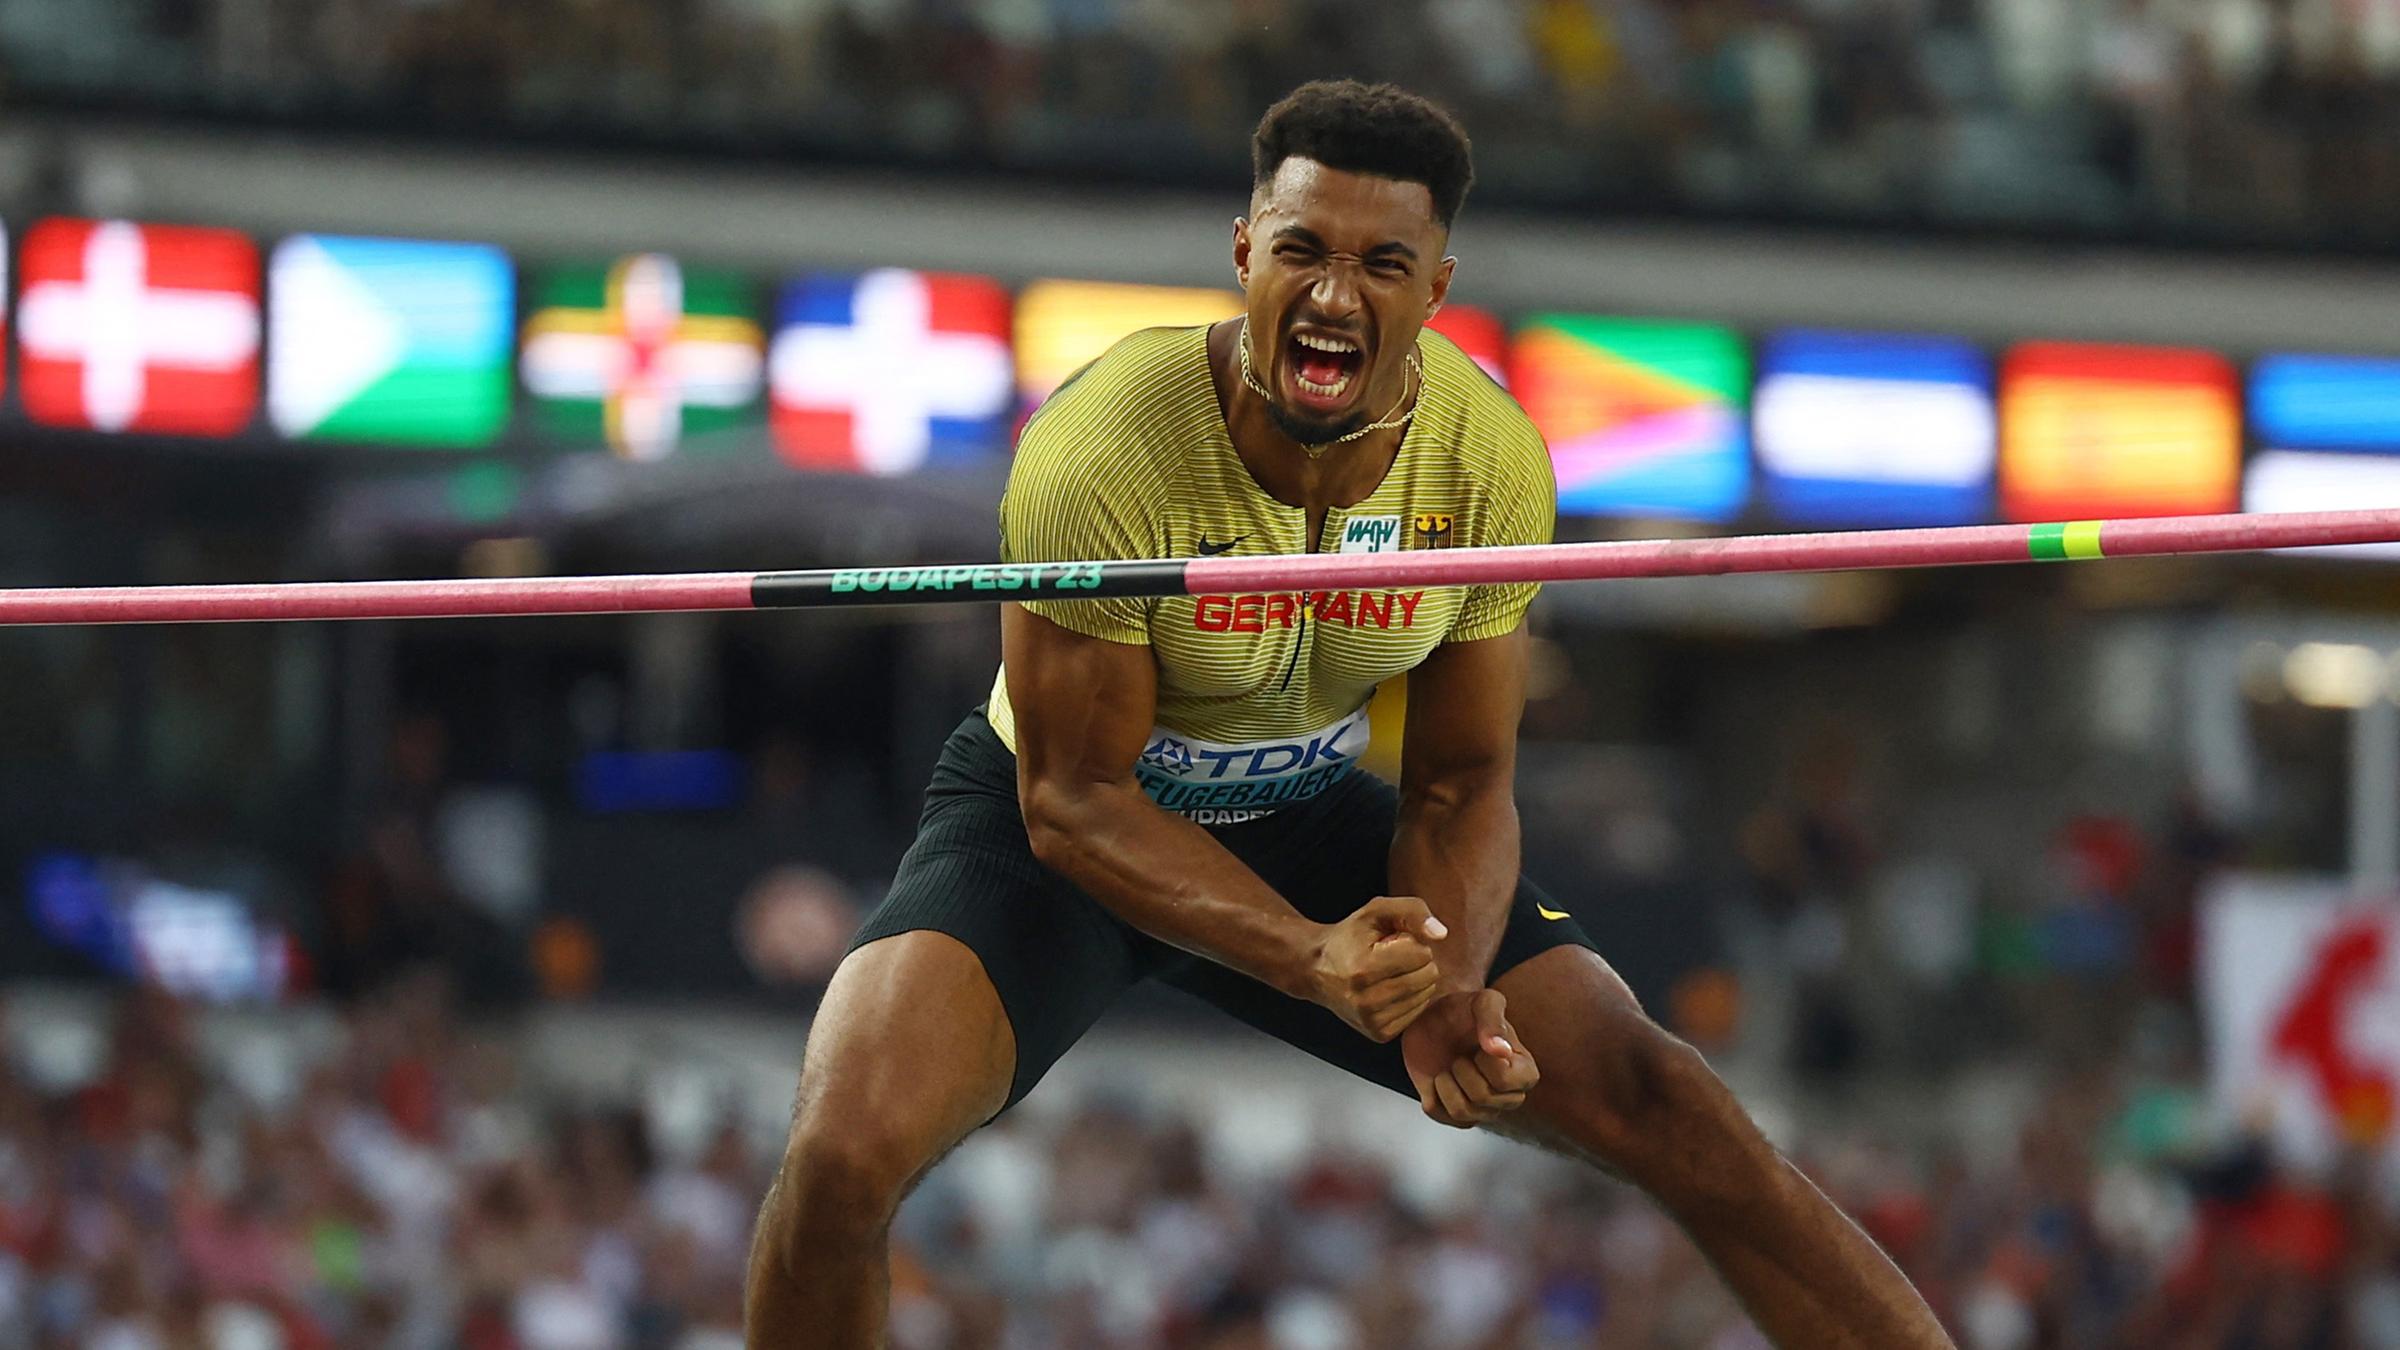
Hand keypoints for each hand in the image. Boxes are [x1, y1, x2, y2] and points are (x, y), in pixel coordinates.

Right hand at [1303, 895, 1447, 1042]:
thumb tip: (1441, 934)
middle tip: (1390, 957)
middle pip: (1427, 976)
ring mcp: (1372, 1020)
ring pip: (1426, 995)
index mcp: (1364, 968)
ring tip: (1388, 973)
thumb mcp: (1375, 911)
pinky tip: (1389, 989)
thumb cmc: (1349, 938)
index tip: (1390, 942)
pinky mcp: (1380, 1033)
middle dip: (1416, 961)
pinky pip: (1418, 1011)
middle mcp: (1366, 999)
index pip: (1422, 954)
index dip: (1411, 941)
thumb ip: (1412, 911)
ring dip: (1414, 979)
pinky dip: (1409, 997)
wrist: (1318, 970)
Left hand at [1400, 988, 1538, 1128]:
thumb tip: (1500, 1050)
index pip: (1502, 1080)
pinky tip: (1438, 1077)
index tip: (1479, 1044)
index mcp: (1525, 1073)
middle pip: (1480, 1098)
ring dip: (1446, 1082)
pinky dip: (1430, 1091)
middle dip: (1461, 1069)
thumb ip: (1493, 1019)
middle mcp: (1509, 1097)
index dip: (1482, 1060)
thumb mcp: (1482, 1002)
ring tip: (1451, 1066)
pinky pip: (1438, 1114)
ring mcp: (1482, 1111)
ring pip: (1460, 1112)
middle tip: (1461, 1054)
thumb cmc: (1465, 1010)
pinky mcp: (1455, 1116)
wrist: (1434, 1018)